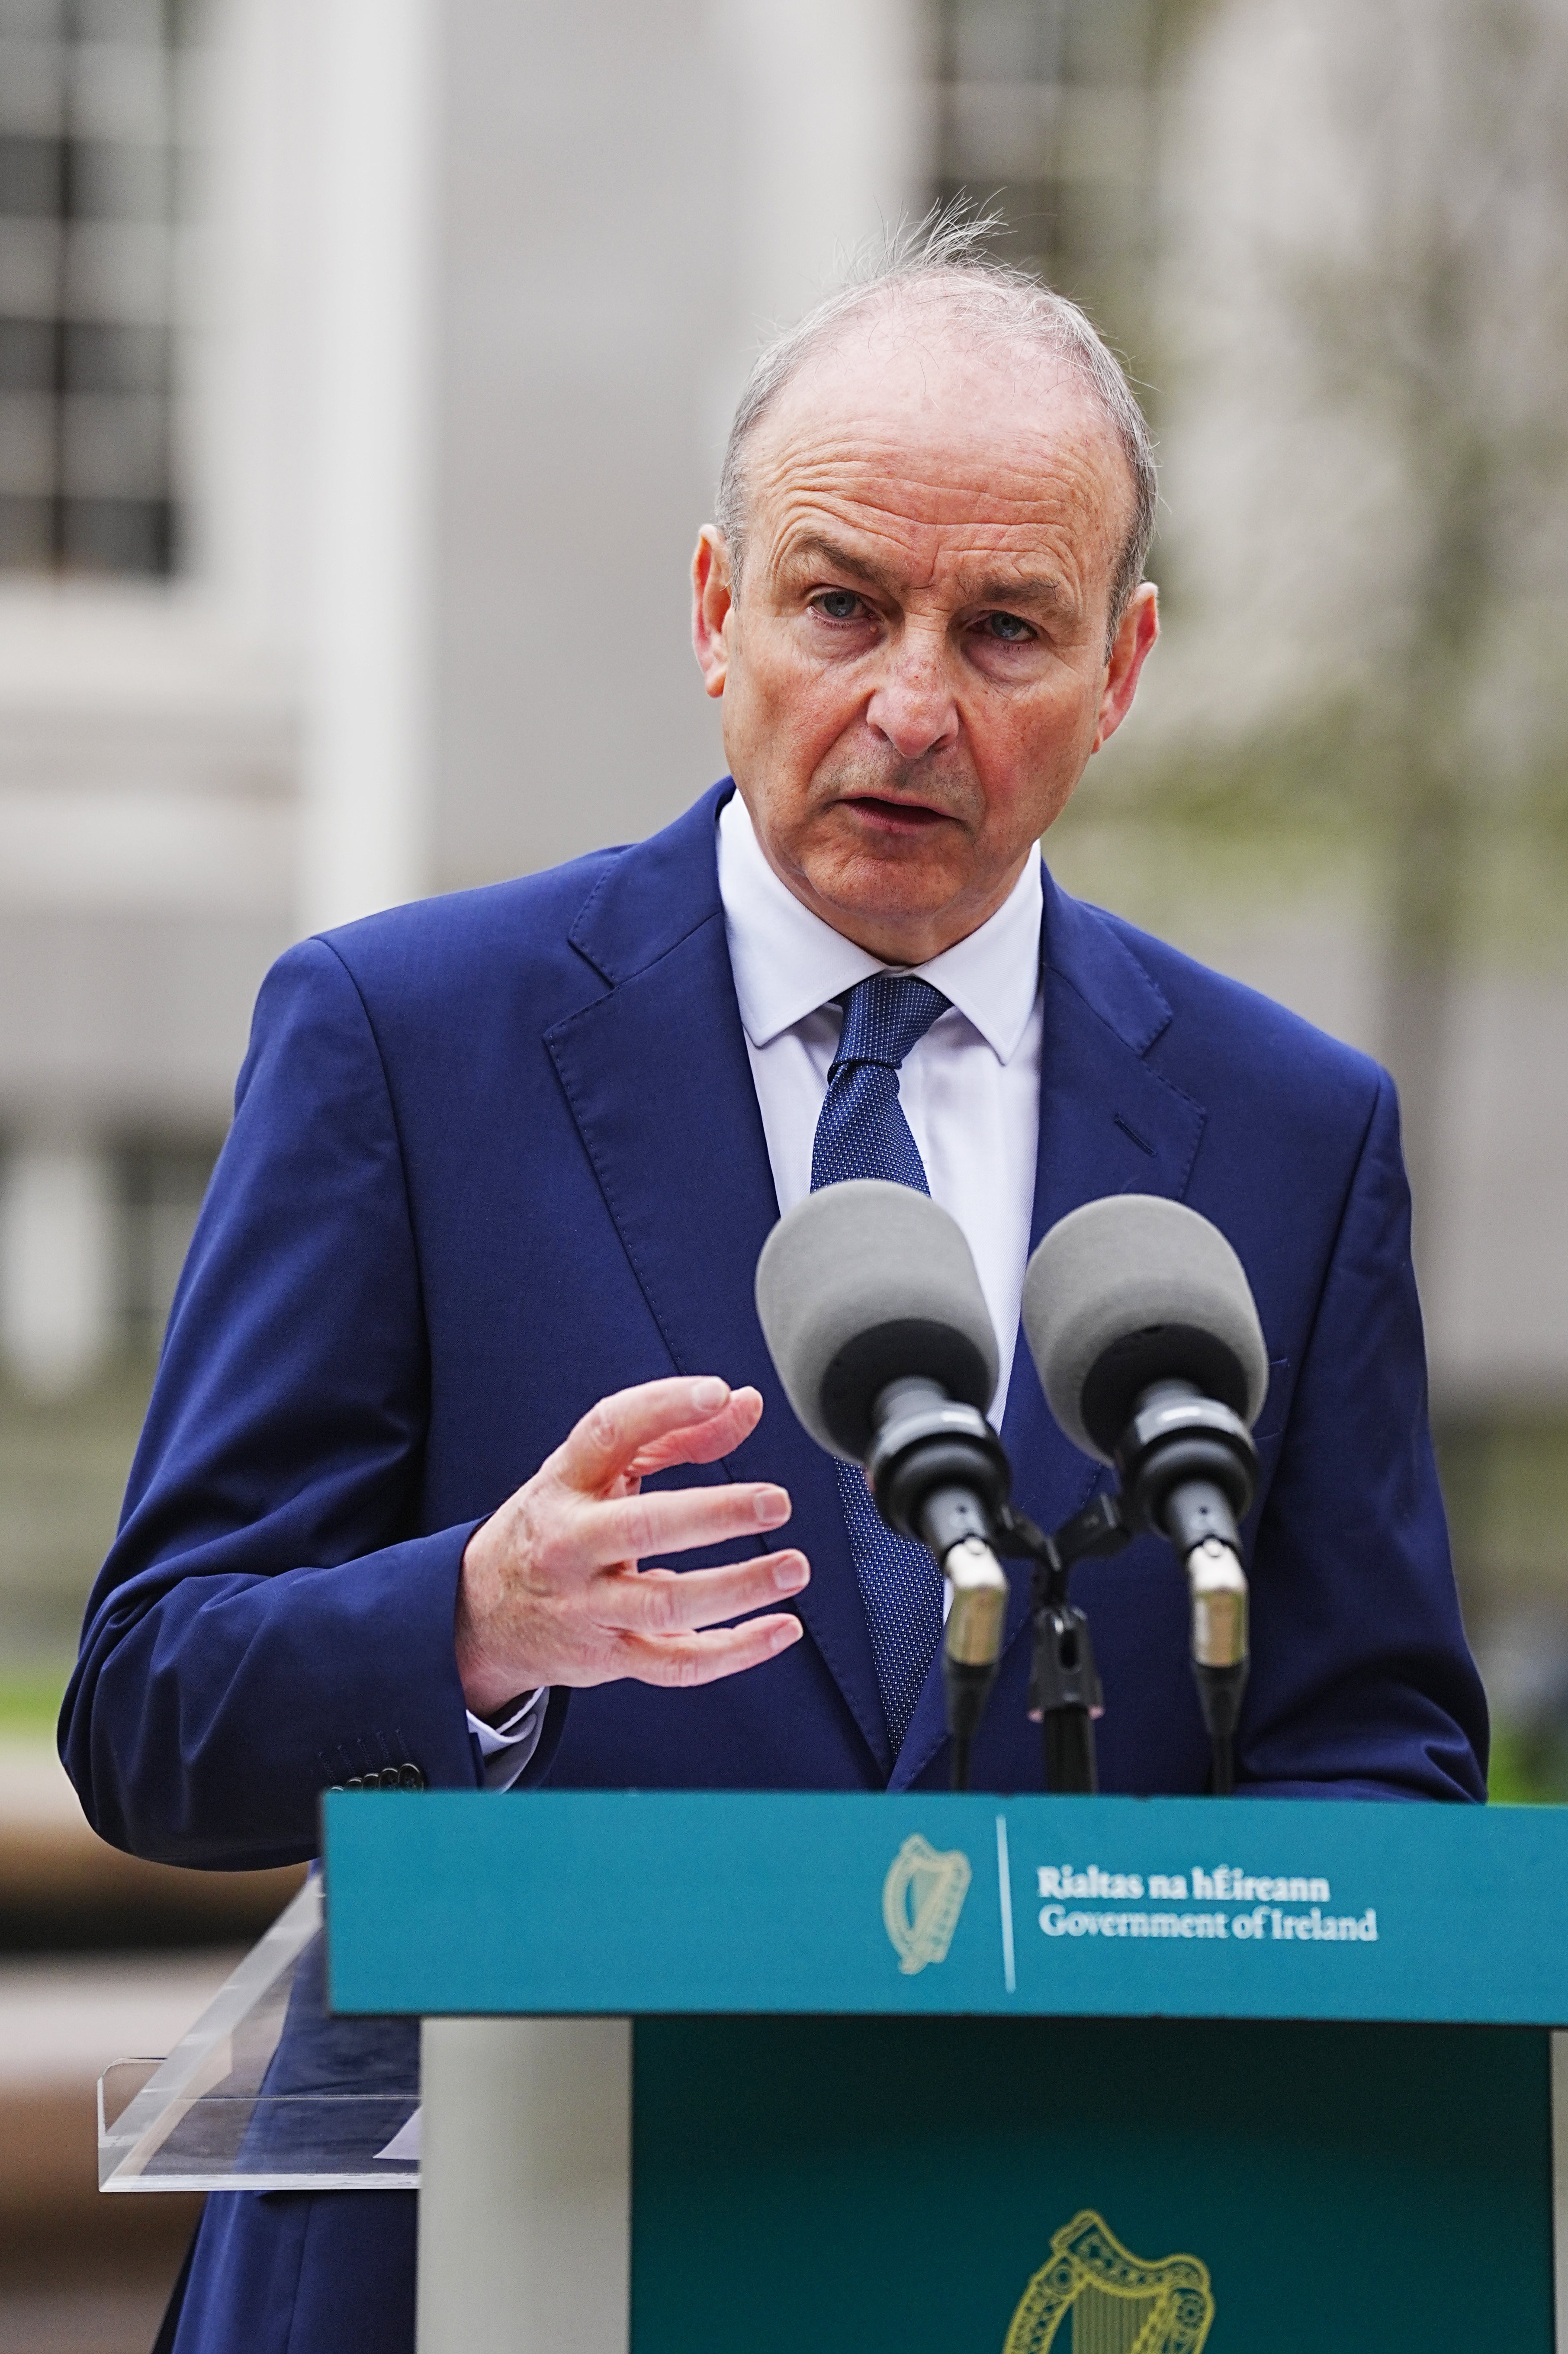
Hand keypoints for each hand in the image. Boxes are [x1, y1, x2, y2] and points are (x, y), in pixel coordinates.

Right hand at [453, 1375, 808, 1715]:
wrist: (482, 1613)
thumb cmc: (558, 1527)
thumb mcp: (597, 1474)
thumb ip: (674, 1435)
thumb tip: (745, 1403)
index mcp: (565, 1483)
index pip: (610, 1431)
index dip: (664, 1406)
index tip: (718, 1394)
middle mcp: (570, 1544)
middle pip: (642, 1527)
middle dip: (715, 1514)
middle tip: (775, 1502)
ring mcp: (587, 1606)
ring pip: (666, 1604)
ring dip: (739, 1587)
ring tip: (794, 1567)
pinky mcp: (608, 1657)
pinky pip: (676, 1662)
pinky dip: (735, 1652)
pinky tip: (781, 1629)